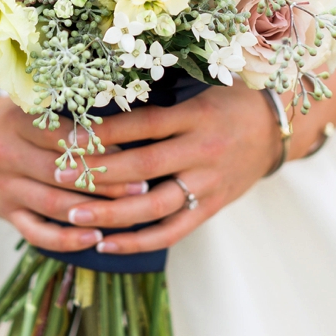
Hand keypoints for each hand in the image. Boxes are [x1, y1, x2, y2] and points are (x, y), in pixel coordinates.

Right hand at [0, 94, 150, 254]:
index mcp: (17, 123)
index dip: (95, 145)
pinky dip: (66, 239)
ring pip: (52, 204)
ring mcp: (5, 188)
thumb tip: (121, 119)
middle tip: (141, 186)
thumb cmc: (10, 120)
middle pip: (60, 174)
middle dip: (104, 182)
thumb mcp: (28, 106)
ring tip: (128, 214)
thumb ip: (63, 113)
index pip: (59, 136)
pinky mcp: (6, 213)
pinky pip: (37, 232)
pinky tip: (94, 238)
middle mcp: (8, 156)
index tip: (130, 150)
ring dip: (92, 212)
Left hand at [50, 81, 282, 255]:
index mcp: (196, 116)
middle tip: (59, 176)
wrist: (276, 128)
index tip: (70, 135)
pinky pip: (172, 231)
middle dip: (99, 173)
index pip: (144, 124)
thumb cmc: (229, 100)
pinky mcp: (211, 207)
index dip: (106, 131)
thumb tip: (99, 101)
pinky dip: (139, 242)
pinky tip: (107, 245)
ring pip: (155, 206)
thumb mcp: (198, 89)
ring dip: (111, 214)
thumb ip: (158, 101)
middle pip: (144, 166)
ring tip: (74, 216)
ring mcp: (209, 183)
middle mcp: (203, 151)